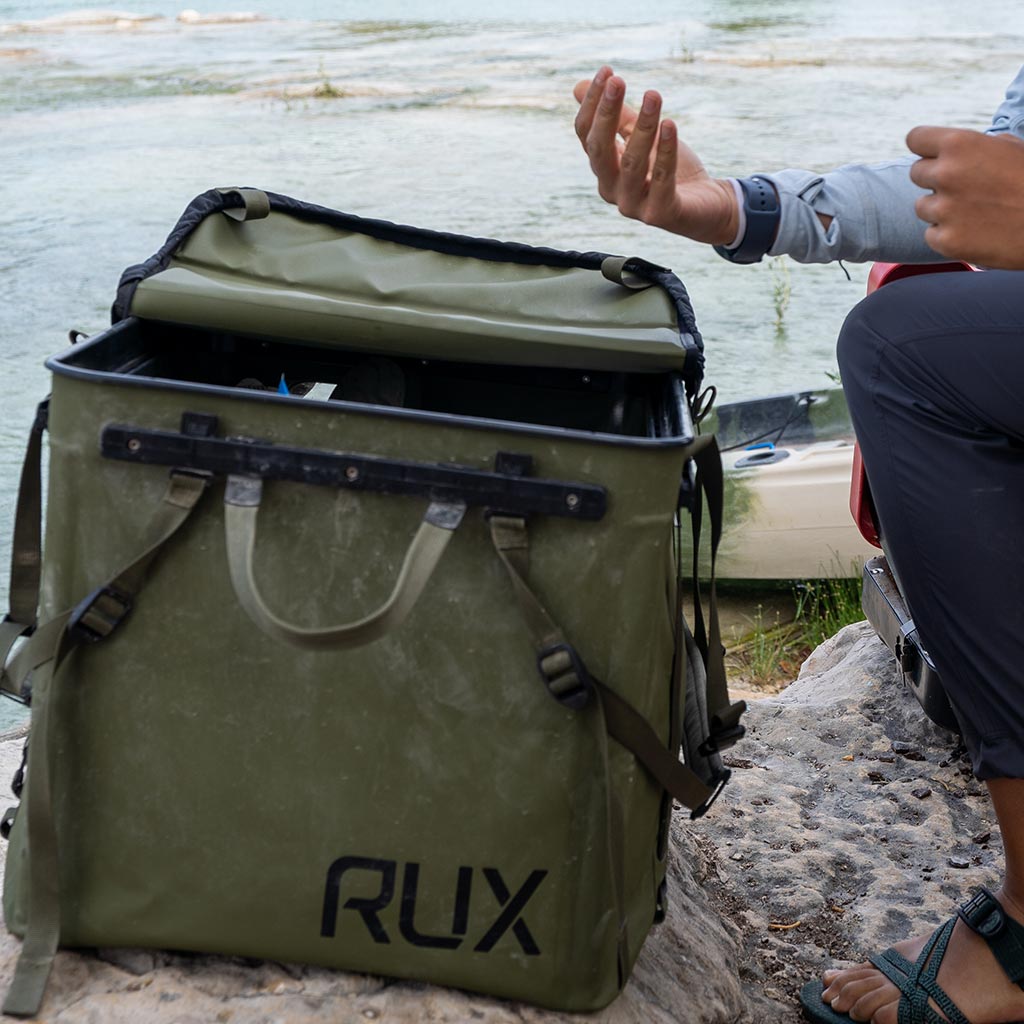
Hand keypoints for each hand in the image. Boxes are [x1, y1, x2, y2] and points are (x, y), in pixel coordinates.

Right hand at [572, 67, 738, 245]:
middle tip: (618, 81)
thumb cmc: (671, 170)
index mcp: (604, 169)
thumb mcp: (643, 137)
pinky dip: (666, 151)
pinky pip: (662, 180)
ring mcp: (633, 206)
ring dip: (643, 127)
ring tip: (653, 95)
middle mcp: (612, 190)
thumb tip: (577, 87)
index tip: (608, 71)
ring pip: (632, 163)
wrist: (705, 207)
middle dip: (607, 114)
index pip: (587, 135)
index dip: (593, 104)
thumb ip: (617, 117)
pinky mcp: (660, 214)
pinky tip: (670, 124)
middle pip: (600, 150)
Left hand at [907, 125, 1023, 268]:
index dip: (926, 149)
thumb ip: (975, 147)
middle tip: (963, 188)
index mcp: (960, 144)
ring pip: (922, 206)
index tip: (935, 157)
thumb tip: (951, 150)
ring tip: (974, 211)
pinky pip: (932, 234)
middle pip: (916, 173)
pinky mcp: (946, 241)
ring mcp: (944, 210)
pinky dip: (948, 235)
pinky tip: (976, 232)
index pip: (915, 138)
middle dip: (935, 179)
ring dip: (940, 209)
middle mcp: (946, 175)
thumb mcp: (1011, 149)